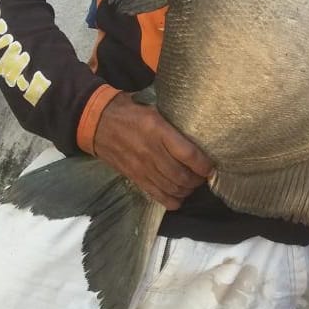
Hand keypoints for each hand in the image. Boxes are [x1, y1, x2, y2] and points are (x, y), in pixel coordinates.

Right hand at [93, 92, 211, 208]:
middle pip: (182, 176)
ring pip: (172, 188)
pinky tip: (178, 196)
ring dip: (187, 189)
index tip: (210, 166)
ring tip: (192, 183)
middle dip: (197, 179)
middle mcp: (151, 152)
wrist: (97, 122)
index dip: (204, 165)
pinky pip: (157, 196)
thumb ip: (172, 121)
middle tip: (202, 175)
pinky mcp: (135, 178)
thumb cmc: (130, 111)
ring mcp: (142, 168)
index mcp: (158, 130)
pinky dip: (172, 200)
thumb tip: (196, 128)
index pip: (188, 154)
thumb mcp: (153, 107)